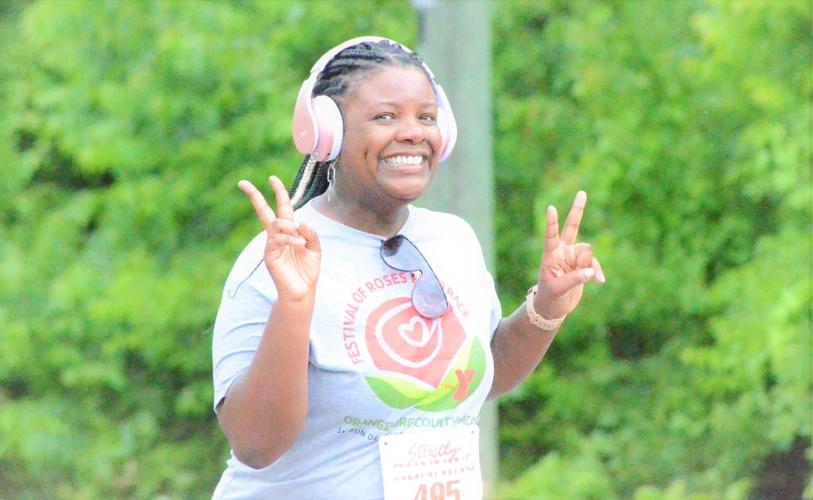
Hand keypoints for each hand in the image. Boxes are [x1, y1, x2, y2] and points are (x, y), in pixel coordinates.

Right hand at [238, 176, 320, 300]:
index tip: (272, 178)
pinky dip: (289, 238)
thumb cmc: (307, 270)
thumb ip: (311, 233)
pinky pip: (276, 239)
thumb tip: (302, 221)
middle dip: (254, 196)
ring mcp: (271, 245)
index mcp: (288, 231)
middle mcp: (277, 236)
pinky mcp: (270, 255)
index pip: (281, 208)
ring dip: (289, 227)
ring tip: (301, 240)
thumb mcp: (315, 248)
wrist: (302, 291)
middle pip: (263, 211)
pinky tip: (299, 244)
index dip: (278, 192)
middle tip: (242, 182)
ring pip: (275, 224)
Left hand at [534, 191, 604, 319]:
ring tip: (590, 277)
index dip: (552, 223)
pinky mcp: (582, 266)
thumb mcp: (558, 289)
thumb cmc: (549, 297)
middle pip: (572, 227)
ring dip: (590, 264)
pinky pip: (594, 264)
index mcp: (550, 255)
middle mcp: (562, 252)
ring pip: (588, 252)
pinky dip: (597, 272)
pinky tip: (600, 281)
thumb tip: (592, 271)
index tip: (550, 208)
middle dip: (577, 211)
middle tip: (582, 193)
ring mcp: (573, 258)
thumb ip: (575, 278)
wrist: (554, 308)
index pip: (551, 236)